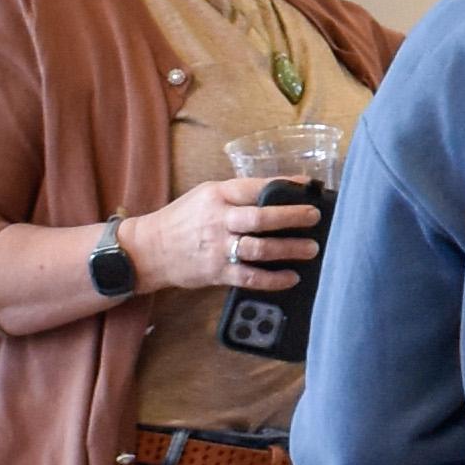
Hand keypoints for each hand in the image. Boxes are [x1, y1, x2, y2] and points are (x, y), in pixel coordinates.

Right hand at [114, 172, 319, 297]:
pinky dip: (272, 279)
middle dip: (292, 217)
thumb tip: (278, 193)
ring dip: (289, 249)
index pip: (255, 187)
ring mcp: (218, 248)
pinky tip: (291, 277)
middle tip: (314, 217)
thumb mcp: (205, 196)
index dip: (285, 185)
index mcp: (217, 195)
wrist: (150, 249)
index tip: (309, 187)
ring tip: (311, 249)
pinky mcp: (217, 272)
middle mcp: (218, 220)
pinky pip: (250, 277)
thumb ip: (237, 195)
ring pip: (259, 249)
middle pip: (260, 218)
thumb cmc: (183, 219)